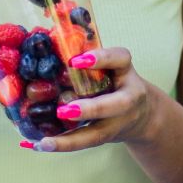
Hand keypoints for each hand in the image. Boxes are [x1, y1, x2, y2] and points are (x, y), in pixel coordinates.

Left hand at [26, 47, 157, 151]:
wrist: (144, 116)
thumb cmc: (116, 82)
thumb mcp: (111, 66)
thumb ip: (88, 57)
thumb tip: (46, 36)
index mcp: (126, 72)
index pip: (119, 58)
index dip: (101, 58)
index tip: (77, 60)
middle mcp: (128, 98)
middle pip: (114, 105)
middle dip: (90, 109)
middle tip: (64, 110)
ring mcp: (119, 122)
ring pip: (98, 134)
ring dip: (70, 140)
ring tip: (44, 142)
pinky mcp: (107, 138)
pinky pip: (85, 144)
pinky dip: (61, 146)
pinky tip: (38, 146)